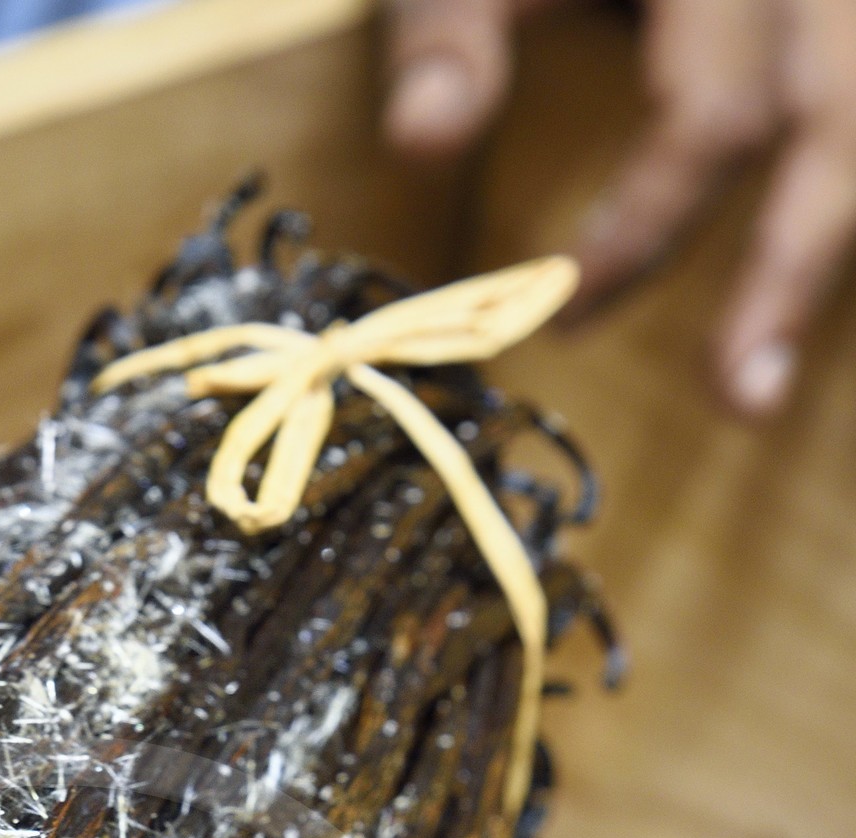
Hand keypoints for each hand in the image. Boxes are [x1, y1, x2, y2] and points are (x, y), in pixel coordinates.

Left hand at [383, 0, 855, 416]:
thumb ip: (448, 30)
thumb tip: (424, 140)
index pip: (711, 123)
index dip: (645, 233)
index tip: (570, 313)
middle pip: (833, 119)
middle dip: (793, 268)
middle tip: (740, 399)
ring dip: (832, 240)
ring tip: (771, 378)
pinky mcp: (832, 20)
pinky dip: (842, 168)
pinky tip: (808, 275)